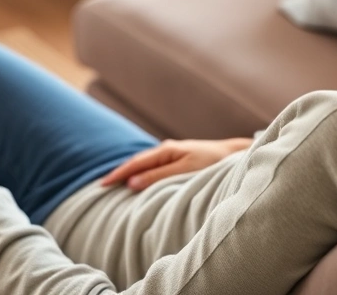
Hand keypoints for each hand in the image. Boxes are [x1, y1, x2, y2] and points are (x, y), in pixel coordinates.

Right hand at [100, 138, 251, 190]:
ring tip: (115, 184)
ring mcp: (173, 154)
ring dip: (130, 172)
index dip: (118, 174)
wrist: (234, 155)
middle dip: (119, 173)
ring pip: (145, 163)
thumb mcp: (186, 171)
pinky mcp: (179, 160)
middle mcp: (167, 150)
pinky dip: (142, 172)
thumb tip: (132, 182)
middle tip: (102, 186)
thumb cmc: (213, 164)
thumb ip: (159, 176)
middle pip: (137, 162)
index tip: (102, 185)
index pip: (135, 163)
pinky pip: (153, 166)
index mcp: (166, 151)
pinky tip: (139, 179)